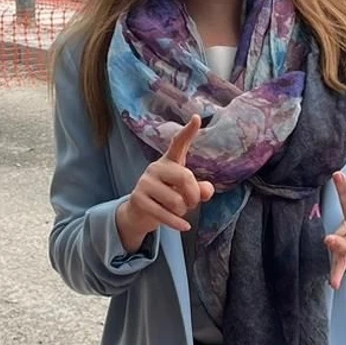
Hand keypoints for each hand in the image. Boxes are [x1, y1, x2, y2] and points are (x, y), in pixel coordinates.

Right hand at [116, 116, 215, 250]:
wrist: (140, 213)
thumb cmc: (168, 198)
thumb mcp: (186, 193)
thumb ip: (200, 190)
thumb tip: (207, 191)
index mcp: (170, 162)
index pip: (179, 144)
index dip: (189, 131)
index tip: (198, 118)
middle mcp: (156, 167)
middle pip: (185, 177)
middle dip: (194, 195)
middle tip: (193, 203)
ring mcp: (145, 182)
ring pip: (176, 200)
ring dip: (183, 211)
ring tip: (177, 211)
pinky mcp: (139, 199)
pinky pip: (165, 214)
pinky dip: (178, 223)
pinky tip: (184, 226)